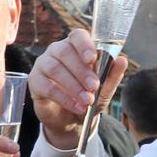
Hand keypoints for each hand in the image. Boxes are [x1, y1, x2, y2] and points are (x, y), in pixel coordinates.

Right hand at [28, 29, 127, 150]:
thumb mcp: (104, 90)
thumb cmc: (87, 97)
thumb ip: (112, 75)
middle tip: (94, 87)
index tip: (92, 58)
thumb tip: (122, 60)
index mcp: (76, 47)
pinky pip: (46, 86)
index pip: (77, 36)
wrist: (70, 119)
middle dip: (81, 71)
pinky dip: (63, 98)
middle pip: (65, 52)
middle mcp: (57, 51)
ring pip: (55, 68)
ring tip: (87, 100)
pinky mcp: (35, 81)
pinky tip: (76, 107)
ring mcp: (43, 64)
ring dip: (73, 86)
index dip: (84, 45)